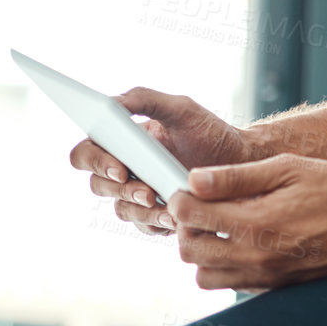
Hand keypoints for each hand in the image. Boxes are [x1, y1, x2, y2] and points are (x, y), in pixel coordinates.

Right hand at [70, 88, 256, 237]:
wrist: (240, 161)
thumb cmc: (208, 131)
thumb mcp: (181, 108)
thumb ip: (146, 99)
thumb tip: (112, 103)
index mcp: (121, 141)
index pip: (86, 152)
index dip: (94, 161)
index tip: (120, 167)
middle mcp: (125, 169)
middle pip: (98, 184)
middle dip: (119, 189)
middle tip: (146, 191)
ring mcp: (138, 194)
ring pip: (121, 208)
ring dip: (140, 209)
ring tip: (165, 207)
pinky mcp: (154, 217)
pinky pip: (144, 226)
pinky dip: (157, 223)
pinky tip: (174, 219)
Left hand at [168, 154, 326, 289]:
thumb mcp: (288, 169)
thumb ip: (237, 177)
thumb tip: (195, 179)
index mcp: (256, 224)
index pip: (192, 217)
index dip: (180, 198)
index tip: (184, 187)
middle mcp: (256, 258)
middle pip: (189, 252)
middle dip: (185, 226)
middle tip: (199, 205)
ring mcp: (266, 278)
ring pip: (205, 276)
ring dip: (202, 251)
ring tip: (219, 226)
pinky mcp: (275, 288)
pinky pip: (231, 285)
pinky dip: (225, 266)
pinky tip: (242, 240)